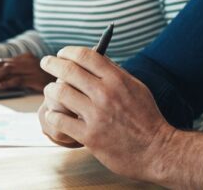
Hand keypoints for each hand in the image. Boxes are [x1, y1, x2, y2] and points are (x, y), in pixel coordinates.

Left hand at [0, 53, 55, 90]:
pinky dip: (8, 83)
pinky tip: (0, 87)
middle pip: (3, 64)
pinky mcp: (36, 78)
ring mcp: (32, 69)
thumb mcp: (31, 75)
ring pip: (8, 70)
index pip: (3, 61)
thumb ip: (17, 75)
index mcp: (25, 58)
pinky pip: (19, 79)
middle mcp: (28, 61)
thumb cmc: (47, 83)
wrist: (67, 84)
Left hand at [38, 46, 175, 179]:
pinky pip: (60, 120)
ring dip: (50, 89)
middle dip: (52, 63)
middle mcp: (105, 94)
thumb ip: (116, 73)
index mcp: (117, 80)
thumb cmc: (146, 118)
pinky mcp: (90, 137)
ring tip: (50, 90)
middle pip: (69, 70)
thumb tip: (95, 58)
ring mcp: (96, 115)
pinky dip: (53, 114)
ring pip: (60, 93)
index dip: (69, 51)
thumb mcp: (136, 88)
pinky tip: (53, 114)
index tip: (61, 53)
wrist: (157, 151)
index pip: (86, 55)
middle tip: (45, 62)